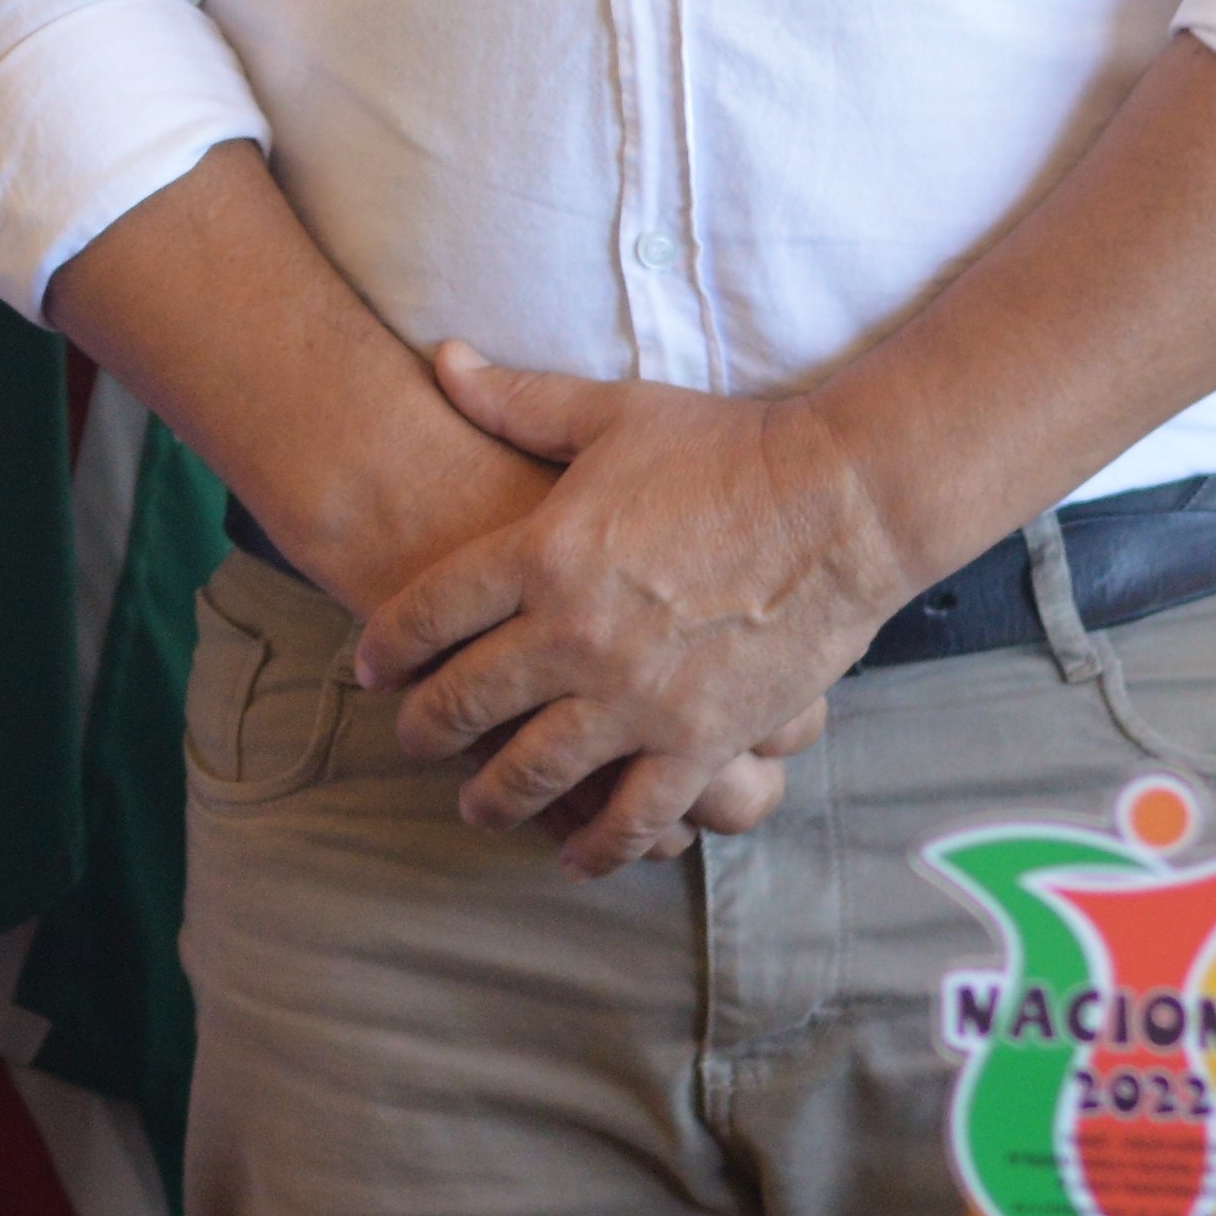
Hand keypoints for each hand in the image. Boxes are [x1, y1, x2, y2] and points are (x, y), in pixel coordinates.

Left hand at [353, 344, 909, 875]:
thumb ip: (516, 401)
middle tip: (410, 740)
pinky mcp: (702, 739)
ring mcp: (637, 696)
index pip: (428, 612)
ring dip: (493, 796)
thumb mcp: (611, 414)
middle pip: (464, 700)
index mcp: (543, 552)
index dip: (387, 645)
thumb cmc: (728, 447)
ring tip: (475, 805)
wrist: (845, 499)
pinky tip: (574, 856)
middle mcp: (575, 633)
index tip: (370, 667)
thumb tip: (441, 359)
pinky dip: (598, 845)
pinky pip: (634, 812)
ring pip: (535, 770)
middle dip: (424, 728)